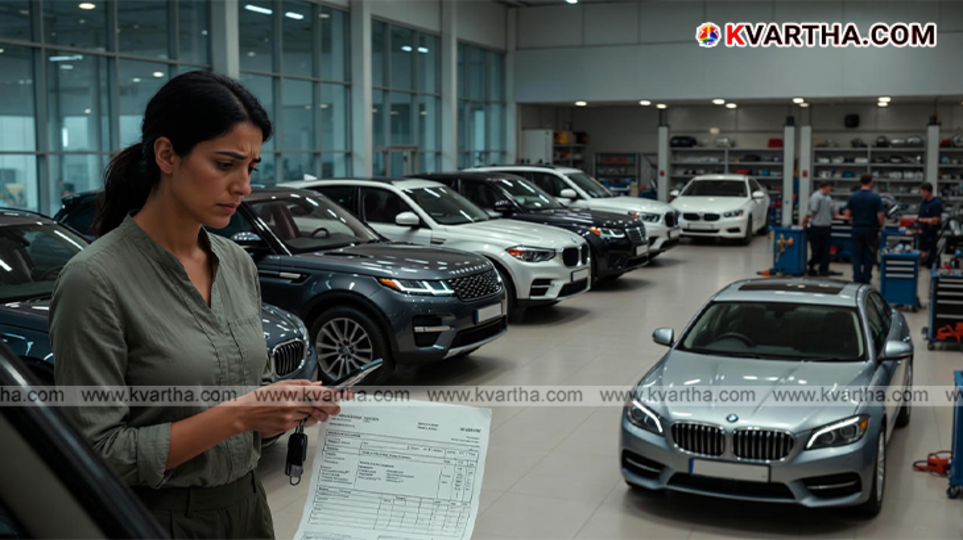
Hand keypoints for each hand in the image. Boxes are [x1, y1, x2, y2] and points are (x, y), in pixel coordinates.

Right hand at [230, 380, 347, 436]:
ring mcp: (289, 417)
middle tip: (335, 409)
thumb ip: (301, 384)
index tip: (339, 396)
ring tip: (311, 410)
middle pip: (318, 407)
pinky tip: (293, 414)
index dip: (331, 395)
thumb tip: (317, 384)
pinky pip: (300, 422)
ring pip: (310, 415)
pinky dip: (301, 418)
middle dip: (329, 408)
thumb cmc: (260, 397)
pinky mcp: (286, 427)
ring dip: (314, 413)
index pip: (317, 393)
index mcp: (291, 391)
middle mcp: (292, 405)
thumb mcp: (281, 384)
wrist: (245, 413)